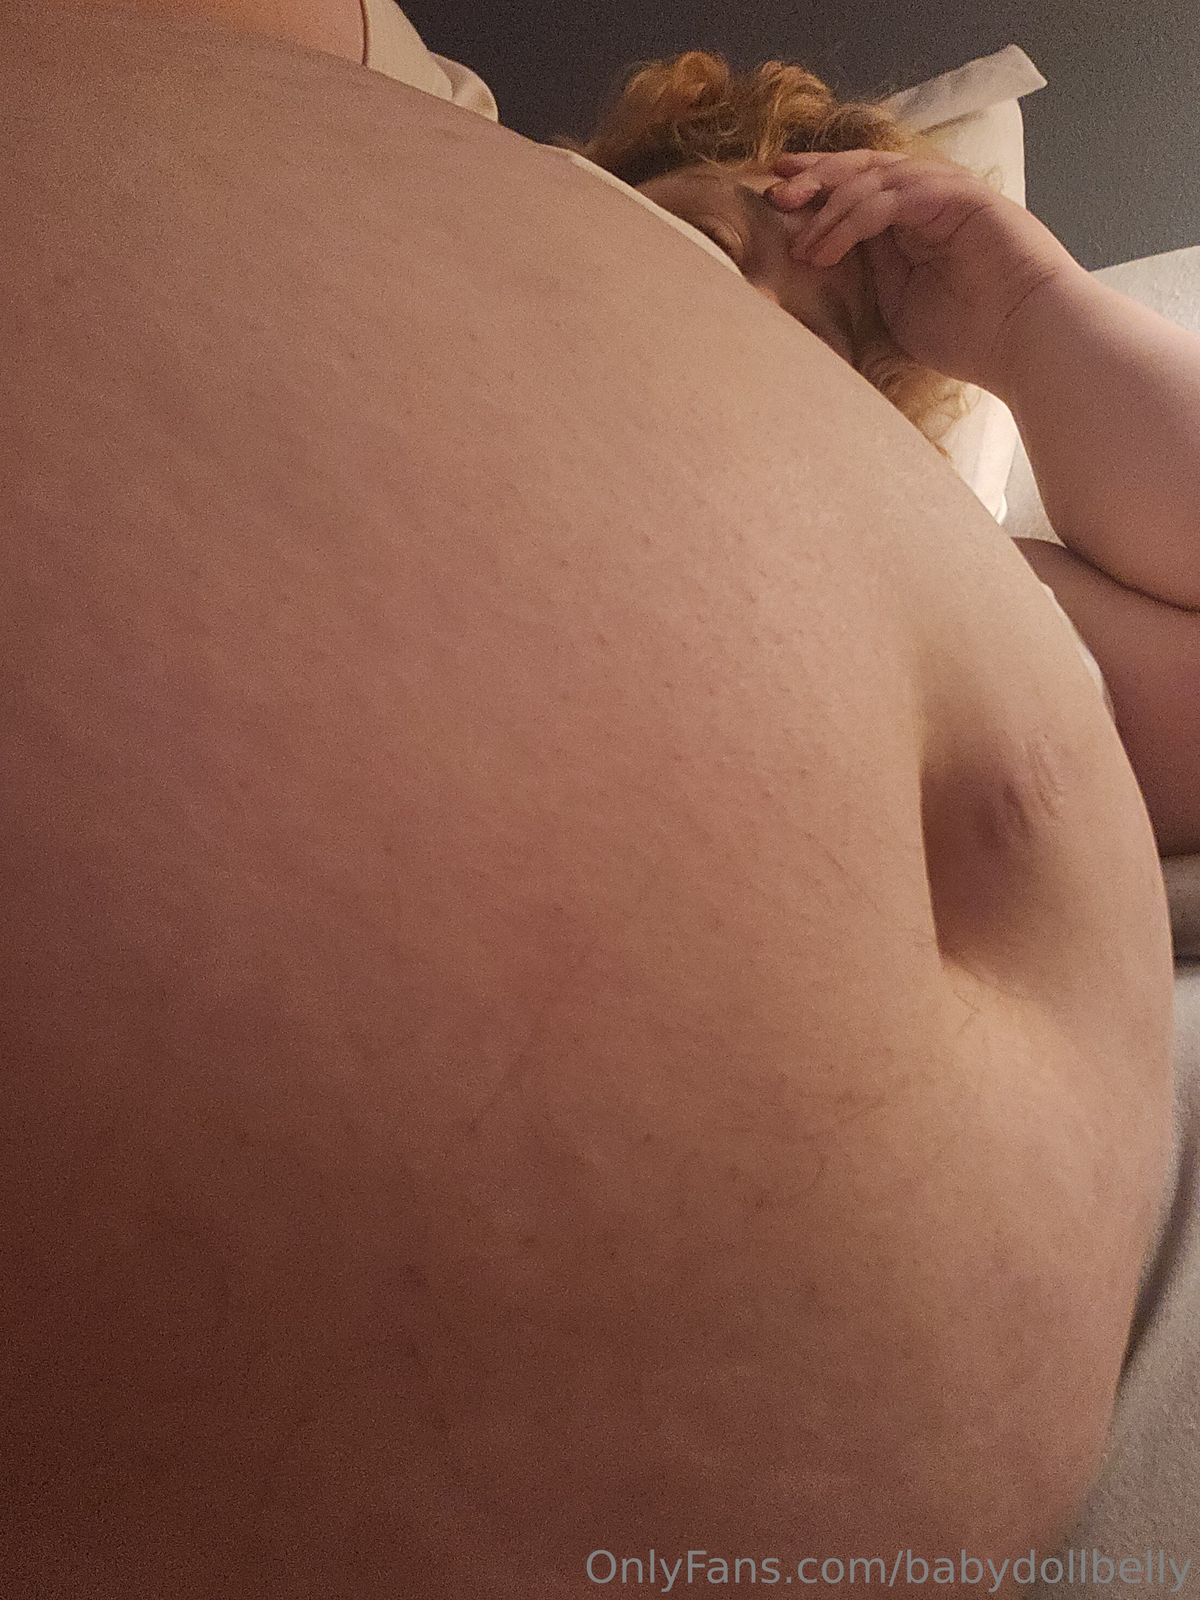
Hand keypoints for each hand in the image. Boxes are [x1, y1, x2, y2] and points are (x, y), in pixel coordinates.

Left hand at [766, 149, 1086, 392]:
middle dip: (815, 177)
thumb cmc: (971, 335)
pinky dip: (853, 219)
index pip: (860, 187)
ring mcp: (947, 192)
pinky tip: (825, 248)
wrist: (1026, 343)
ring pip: (873, 178)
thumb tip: (826, 255)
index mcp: (916, 219)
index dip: (818, 186)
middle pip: (863, 168)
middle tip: (774, 192)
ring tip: (798, 241)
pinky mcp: (959, 197)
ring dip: (828, 206)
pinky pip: (892, 198)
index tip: (778, 198)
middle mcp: (931, 197)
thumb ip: (871, 271)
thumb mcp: (899, 304)